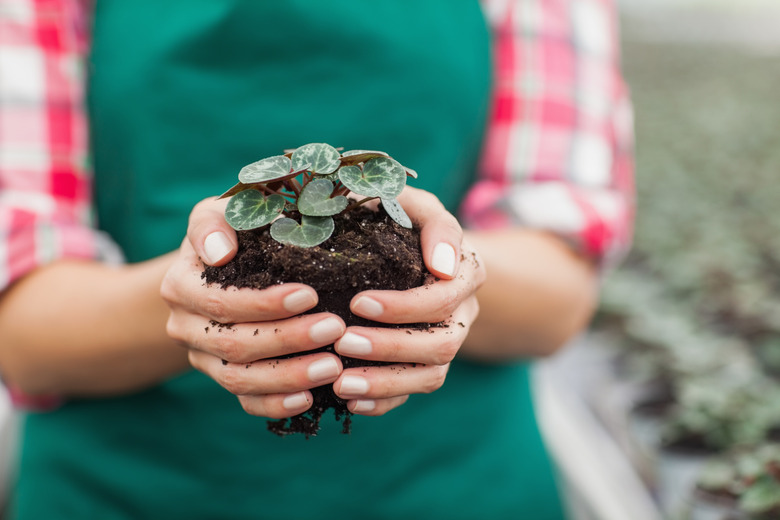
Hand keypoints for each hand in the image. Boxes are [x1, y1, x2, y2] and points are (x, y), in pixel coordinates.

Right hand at [161, 197, 345, 418]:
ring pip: (240, 379)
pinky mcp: (226, 378)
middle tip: (335, 328)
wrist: (224, 266)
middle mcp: (185, 326)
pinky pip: (246, 402)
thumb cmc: (233, 232)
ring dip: (289, 376)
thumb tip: (220, 251)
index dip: (264, 303)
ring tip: (333, 366)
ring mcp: (204, 358)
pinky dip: (275, 404)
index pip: (221, 301)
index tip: (310, 294)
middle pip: (234, 344)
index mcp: (181, 286)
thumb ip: (214, 222)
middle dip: (288, 339)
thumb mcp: (219, 213)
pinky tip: (310, 398)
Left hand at [332, 187, 485, 415]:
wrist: (405, 248)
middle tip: (342, 342)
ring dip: (387, 382)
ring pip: (432, 375)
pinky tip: (350, 400)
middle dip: (392, 347)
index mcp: (466, 271)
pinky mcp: (425, 365)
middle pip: (443, 343)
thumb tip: (434, 258)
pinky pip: (414, 393)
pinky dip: (384, 401)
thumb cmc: (401, 218)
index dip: (405, 306)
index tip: (359, 302)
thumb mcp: (413, 203)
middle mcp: (464, 312)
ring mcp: (446, 342)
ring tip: (341, 383)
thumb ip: (423, 216)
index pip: (445, 297)